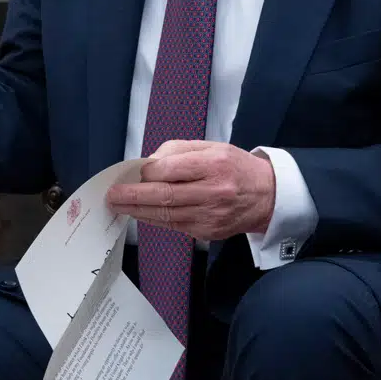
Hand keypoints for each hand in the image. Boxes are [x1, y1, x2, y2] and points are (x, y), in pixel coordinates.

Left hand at [106, 140, 275, 241]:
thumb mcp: (211, 146)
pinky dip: (154, 219)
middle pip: (165, 196)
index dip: (148, 172)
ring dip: (138, 211)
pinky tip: (140, 213)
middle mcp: (214, 192)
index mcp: (215, 165)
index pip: (172, 170)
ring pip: (166, 215)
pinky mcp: (208, 232)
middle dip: (134, 196)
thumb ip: (178, 151)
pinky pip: (174, 226)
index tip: (135, 171)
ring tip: (118, 205)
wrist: (268, 196)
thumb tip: (148, 163)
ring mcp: (211, 216)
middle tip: (112, 195)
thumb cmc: (235, 167)